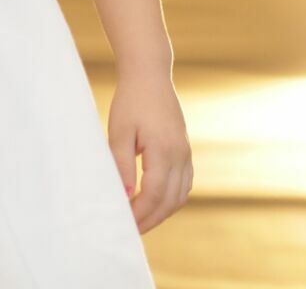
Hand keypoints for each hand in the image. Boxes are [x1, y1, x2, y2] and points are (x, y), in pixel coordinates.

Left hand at [108, 70, 192, 232]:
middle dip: (151, 219)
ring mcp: (186, 152)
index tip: (124, 223)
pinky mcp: (185, 149)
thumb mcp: (119, 132)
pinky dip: (171, 198)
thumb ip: (121, 164)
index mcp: (164, 149)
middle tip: (130, 230)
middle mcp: (180, 153)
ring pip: (181, 195)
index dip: (139, 213)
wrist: (149, 75)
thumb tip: (125, 195)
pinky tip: (154, 201)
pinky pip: (184, 183)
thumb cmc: (130, 101)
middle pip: (170, 200)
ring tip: (141, 219)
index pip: (154, 194)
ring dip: (162, 211)